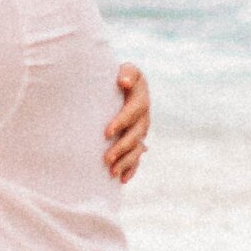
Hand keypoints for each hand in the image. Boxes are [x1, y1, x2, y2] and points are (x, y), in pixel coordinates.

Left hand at [105, 63, 149, 184]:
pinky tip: (122, 179)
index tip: (106, 133)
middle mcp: (143, 116)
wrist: (122, 83)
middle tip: (106, 159)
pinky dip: (131, 168)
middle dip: (122, 148)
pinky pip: (137, 157)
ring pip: (138, 149)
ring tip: (112, 173)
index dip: (121, 122)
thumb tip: (123, 81)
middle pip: (136, 134)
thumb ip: (126, 73)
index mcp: (140, 98)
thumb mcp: (126, 70)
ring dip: (126, 162)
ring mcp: (141, 130)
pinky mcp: (137, 140)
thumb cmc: (118, 75)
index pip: (133, 111)